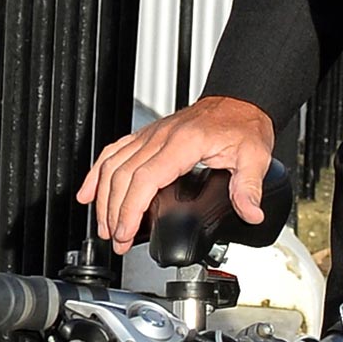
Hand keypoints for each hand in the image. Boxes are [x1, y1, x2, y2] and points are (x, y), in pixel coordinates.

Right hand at [75, 95, 275, 253]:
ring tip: (103, 226)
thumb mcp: (254, 156)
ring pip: (113, 165)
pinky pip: (114, 151)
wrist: (239, 101)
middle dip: (114, 212)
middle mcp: (161, 137)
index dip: (130, 209)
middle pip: (123, 176)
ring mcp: (151, 135)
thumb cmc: (243, 125)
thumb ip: (249, 187)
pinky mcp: (147, 136)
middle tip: (117, 240)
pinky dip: (97, 172)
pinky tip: (88, 191)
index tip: (125, 232)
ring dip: (102, 197)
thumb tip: (250, 213)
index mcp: (183, 143)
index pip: (145, 179)